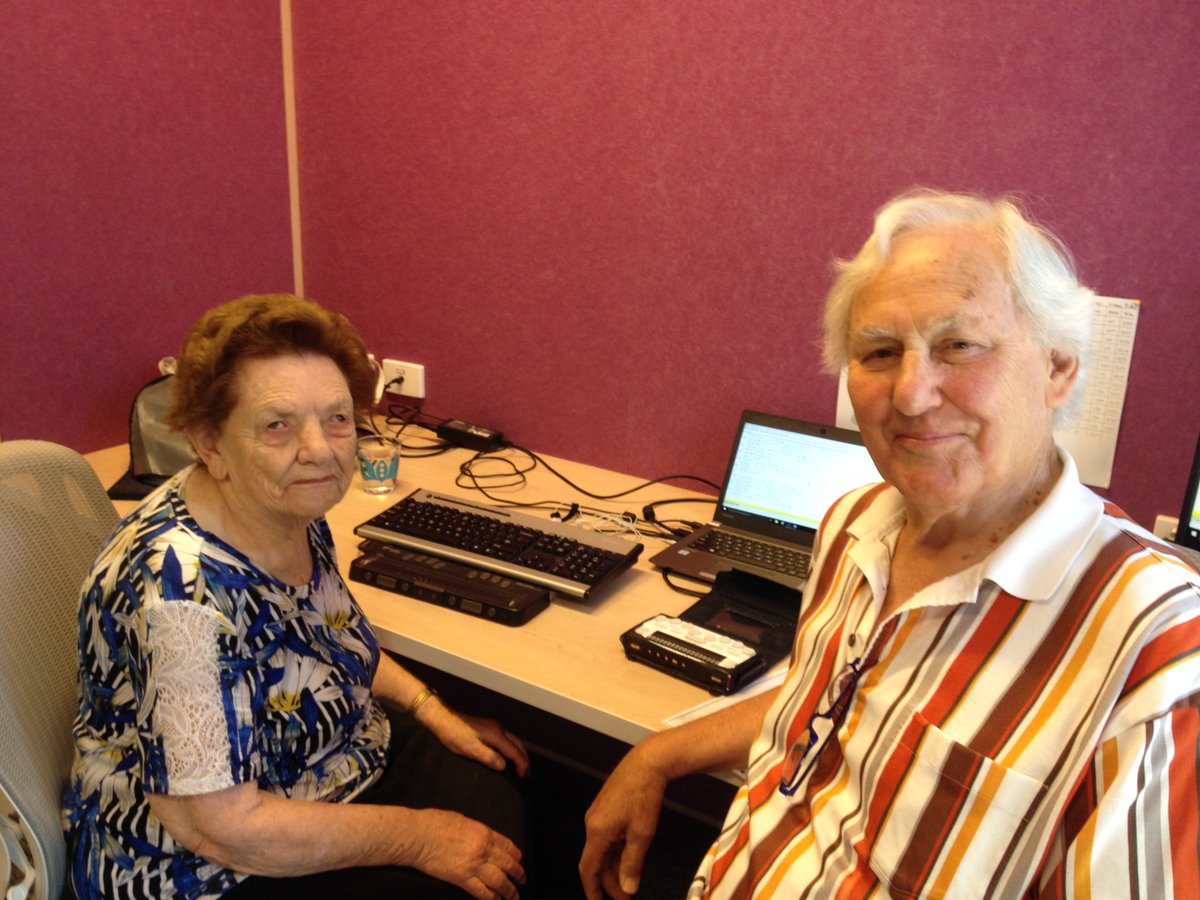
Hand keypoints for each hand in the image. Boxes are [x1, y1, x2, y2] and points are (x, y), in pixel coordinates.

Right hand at [413, 808, 525, 898]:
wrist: (418, 836)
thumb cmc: (435, 823)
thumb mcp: (462, 820)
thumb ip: (476, 832)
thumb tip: (481, 839)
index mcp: (484, 833)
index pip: (508, 846)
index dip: (516, 856)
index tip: (519, 861)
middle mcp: (483, 850)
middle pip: (507, 864)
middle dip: (518, 874)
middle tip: (522, 880)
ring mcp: (473, 865)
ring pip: (499, 881)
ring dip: (509, 890)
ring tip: (513, 896)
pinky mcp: (461, 878)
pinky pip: (481, 891)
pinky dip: (491, 898)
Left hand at [419, 699, 530, 776]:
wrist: (443, 719)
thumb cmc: (454, 735)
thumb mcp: (470, 749)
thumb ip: (488, 757)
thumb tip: (504, 766)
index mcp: (496, 735)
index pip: (514, 751)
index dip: (521, 764)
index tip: (523, 776)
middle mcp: (498, 729)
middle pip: (518, 743)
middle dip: (524, 758)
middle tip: (527, 773)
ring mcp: (494, 727)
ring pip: (513, 740)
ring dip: (519, 753)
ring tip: (521, 766)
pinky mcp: (488, 728)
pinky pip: (507, 739)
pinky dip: (512, 748)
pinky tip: (508, 755)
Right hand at [579, 749, 667, 899]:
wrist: (648, 763)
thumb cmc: (644, 793)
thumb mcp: (641, 834)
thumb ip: (632, 863)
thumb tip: (627, 887)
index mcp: (597, 831)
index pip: (588, 869)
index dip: (593, 890)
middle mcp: (592, 823)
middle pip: (596, 861)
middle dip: (609, 881)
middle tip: (625, 896)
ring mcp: (598, 815)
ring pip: (602, 849)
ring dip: (613, 867)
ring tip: (629, 880)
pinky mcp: (606, 809)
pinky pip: (606, 836)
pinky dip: (616, 851)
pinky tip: (628, 858)